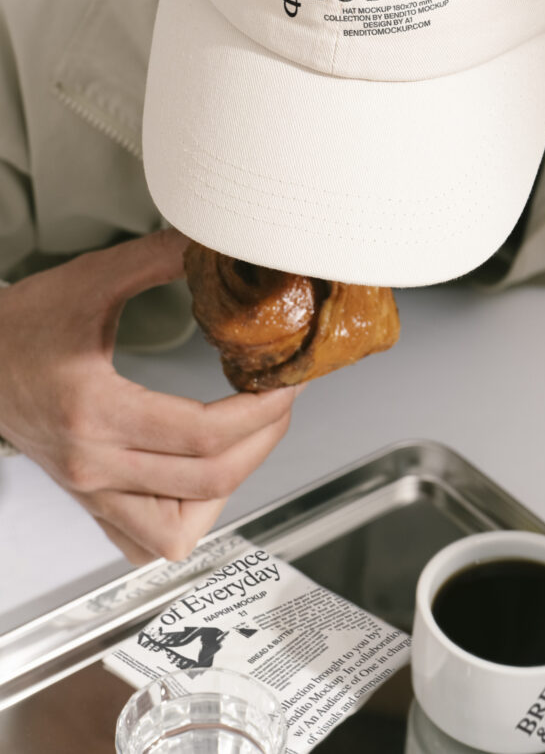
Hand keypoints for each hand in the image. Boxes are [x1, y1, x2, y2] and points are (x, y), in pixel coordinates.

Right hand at [0, 229, 302, 563]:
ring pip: (176, 529)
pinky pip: (144, 541)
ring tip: (245, 443)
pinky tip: (200, 480)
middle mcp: (92, 462)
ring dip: (226, 491)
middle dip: (262, 441)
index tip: (284, 385)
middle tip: (280, 404)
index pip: (201, 433)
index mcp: (94, 410)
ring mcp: (89, 489)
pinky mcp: (88, 499)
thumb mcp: (91, 280)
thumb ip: (157, 258)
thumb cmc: (20, 325)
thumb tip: (213, 238)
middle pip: (206, 480)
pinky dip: (184, 520)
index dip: (260, 412)